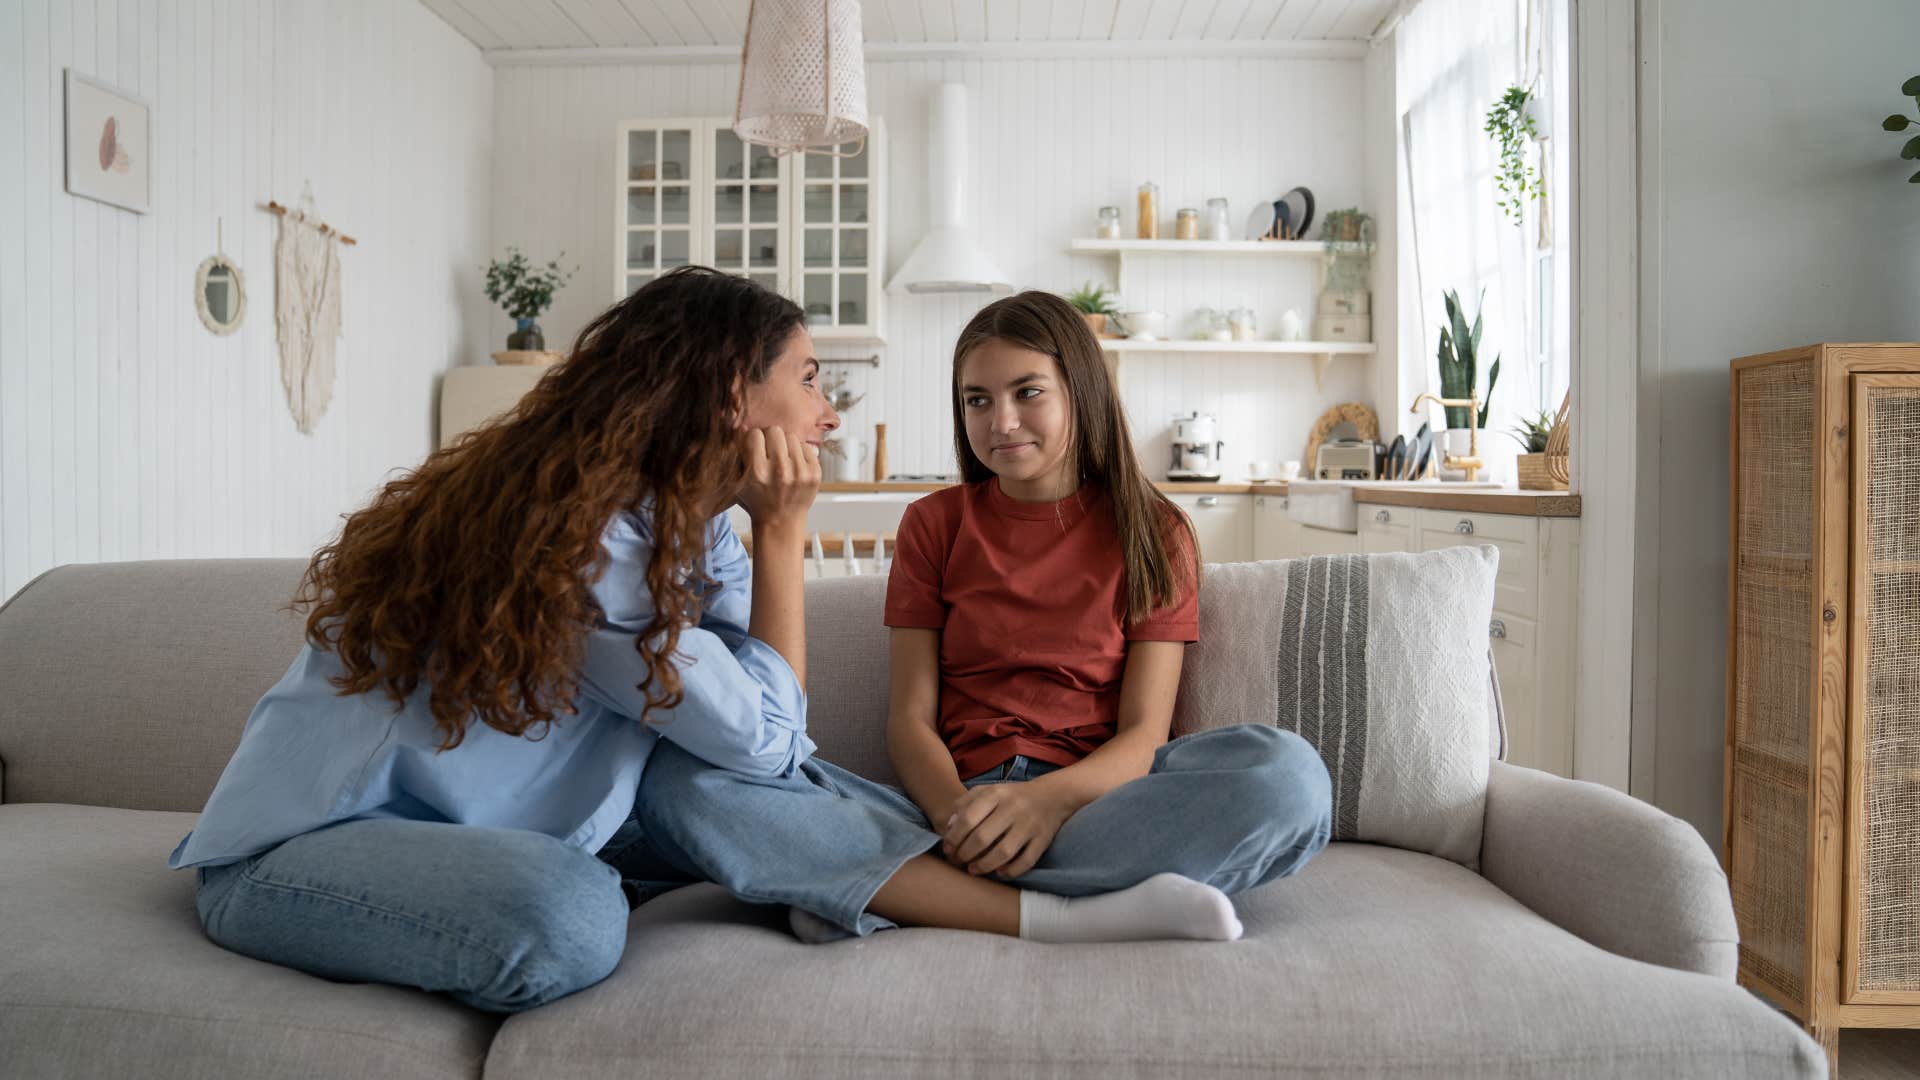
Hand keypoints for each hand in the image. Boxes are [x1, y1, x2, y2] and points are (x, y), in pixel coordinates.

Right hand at [735, 427, 819, 531]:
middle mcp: (780, 471)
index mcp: (757, 472)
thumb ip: (737, 454)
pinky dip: (798, 452)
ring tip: (781, 459)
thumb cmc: (757, 500)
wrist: (781, 522)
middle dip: (770, 439)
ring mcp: (800, 472)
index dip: (752, 440)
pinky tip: (793, 465)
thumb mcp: (738, 481)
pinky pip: (806, 446)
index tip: (754, 448)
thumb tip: (741, 424)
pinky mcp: (815, 473)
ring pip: (791, 436)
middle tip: (769, 451)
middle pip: (774, 430)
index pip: (754, 434)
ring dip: (785, 444)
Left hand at [942, 782, 1072, 879]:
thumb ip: (964, 804)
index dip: (954, 837)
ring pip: (1003, 852)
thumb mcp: (988, 791)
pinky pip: (1026, 861)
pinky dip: (1011, 871)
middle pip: (982, 838)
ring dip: (984, 866)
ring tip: (973, 870)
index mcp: (997, 793)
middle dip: (965, 854)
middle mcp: (1013, 808)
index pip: (968, 818)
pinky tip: (999, 872)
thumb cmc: (1011, 797)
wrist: (1052, 795)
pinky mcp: (1043, 840)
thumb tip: (948, 828)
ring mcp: (1029, 825)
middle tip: (958, 861)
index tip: (947, 847)